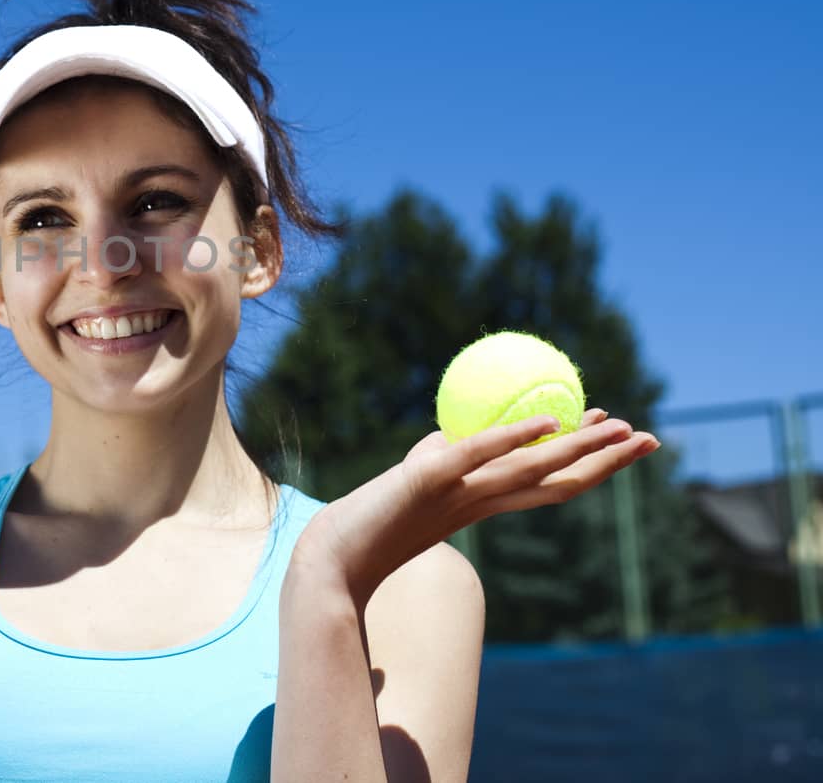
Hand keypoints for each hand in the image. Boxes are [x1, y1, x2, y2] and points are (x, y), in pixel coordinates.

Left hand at [294, 409, 659, 606]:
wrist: (332, 559)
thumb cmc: (370, 524)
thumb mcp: (414, 479)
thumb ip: (438, 456)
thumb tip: (453, 434)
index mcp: (484, 504)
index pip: (549, 485)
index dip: (588, 465)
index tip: (619, 438)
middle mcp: (482, 502)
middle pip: (558, 482)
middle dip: (607, 461)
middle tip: (650, 438)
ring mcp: (459, 494)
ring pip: (532, 470)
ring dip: (579, 448)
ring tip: (618, 426)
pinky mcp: (428, 482)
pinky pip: (477, 456)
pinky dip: (513, 439)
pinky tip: (546, 422)